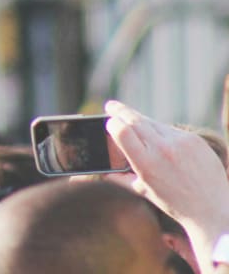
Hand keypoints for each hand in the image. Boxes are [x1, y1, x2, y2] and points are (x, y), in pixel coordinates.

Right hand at [105, 100, 228, 273]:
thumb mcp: (144, 191)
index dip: (112, 122)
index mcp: (145, 163)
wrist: (213, 209)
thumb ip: (121, 178)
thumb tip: (102, 173)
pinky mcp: (194, 139)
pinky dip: (161, 132)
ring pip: (152, 122)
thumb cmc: (176, 203)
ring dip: (140, 121)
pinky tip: (160, 139)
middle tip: (111, 106)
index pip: (122, 130)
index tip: (109, 121)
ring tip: (133, 120)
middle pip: (134, 119)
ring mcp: (180, 142)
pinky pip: (170, 129)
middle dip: (120, 111)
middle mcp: (162, 149)